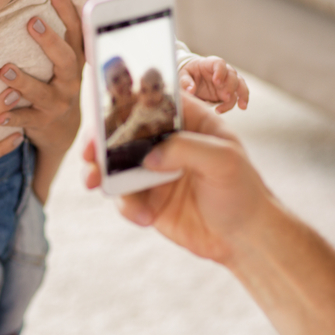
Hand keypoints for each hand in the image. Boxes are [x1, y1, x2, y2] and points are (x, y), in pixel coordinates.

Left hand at [0, 0, 83, 201]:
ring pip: (43, 92)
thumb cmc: (53, 83)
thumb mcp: (60, 61)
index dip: (67, 9)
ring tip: (4, 70)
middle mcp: (70, 80)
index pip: (75, 30)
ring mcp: (58, 103)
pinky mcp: (44, 123)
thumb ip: (52, 35)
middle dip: (50, 41)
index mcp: (73, 60)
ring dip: (24, 81)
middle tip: (32, 22)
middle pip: (66, 59)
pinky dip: (13, 117)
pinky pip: (28, 120)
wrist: (61, 130)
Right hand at [85, 92, 269, 264]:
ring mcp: (152, 170)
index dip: (124, 97)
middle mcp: (165, 141)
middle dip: (99, 138)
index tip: (101, 103)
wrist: (245, 237)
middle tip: (88, 151)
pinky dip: (126, 205)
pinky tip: (143, 217)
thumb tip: (148, 157)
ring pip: (114, 163)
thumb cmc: (243, 190)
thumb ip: (186, 149)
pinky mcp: (146, 199)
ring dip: (99, 171)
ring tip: (94, 182)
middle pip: (122, 130)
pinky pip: (123, 197)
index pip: (150, 99)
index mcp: (186, 119)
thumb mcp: (223, 160)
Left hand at [178, 55, 248, 112]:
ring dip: (242, 95)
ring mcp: (227, 81)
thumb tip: (190, 90)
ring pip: (240, 85)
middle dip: (230, 86)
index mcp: (210, 63)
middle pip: (232, 75)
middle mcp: (223, 71)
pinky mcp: (229, 91)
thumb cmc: (188, 73)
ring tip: (242, 106)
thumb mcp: (182, 75)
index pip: (219, 63)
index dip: (220, 71)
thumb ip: (185, 81)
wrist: (192, 78)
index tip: (217, 82)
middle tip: (225, 97)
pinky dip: (237, 103)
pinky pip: (237, 96)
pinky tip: (235, 109)